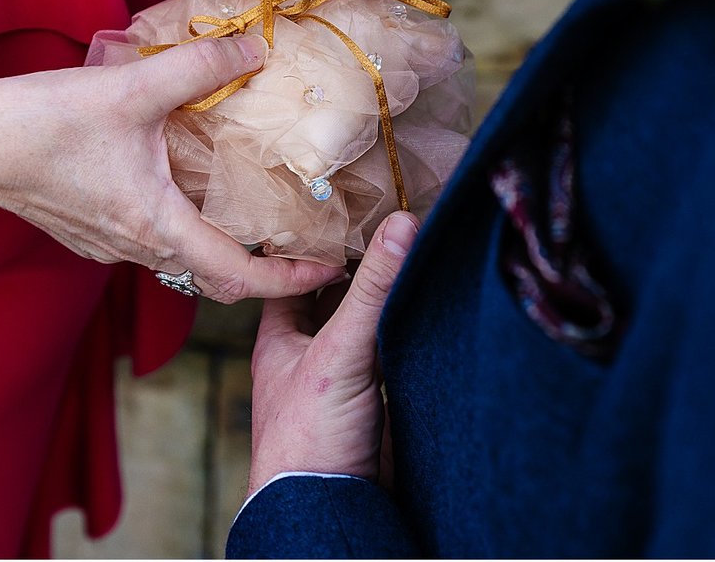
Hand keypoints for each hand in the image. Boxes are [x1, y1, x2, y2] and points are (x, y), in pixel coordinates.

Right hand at [0, 36, 344, 302]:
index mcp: (154, 226)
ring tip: (259, 217)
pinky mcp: (87, 230)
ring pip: (180, 261)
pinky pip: (150, 242)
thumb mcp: (130, 85)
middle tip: (304, 247)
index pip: (238, 276)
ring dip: (223, 248)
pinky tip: (191, 190)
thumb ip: (200, 66)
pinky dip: (184, 230)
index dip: (289, 279)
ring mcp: (106, 244)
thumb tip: (257, 47)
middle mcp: (133, 248)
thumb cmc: (39, 121)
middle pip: (213, 277)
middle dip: (265, 268)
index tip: (327, 271)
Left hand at [247, 210, 420, 490]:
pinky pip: (397, 355)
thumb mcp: (338, 351)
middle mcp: (310, 353)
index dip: (318, 239)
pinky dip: (412, 333)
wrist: (329, 511)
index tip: (351, 204)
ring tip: (422, 248)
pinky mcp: (380, 402)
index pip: (295, 271)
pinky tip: (435, 308)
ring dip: (390, 297)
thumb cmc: (307, 438)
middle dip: (363, 265)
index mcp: (280, 336)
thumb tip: (402, 223)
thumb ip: (372, 289)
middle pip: (338, 295)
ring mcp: (345, 378)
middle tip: (396, 218)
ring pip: (369, 324)